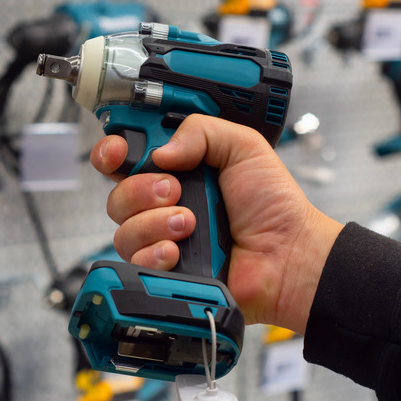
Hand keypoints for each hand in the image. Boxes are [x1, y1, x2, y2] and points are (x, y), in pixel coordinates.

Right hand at [91, 114, 342, 333]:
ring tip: (190, 224)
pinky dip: (155, 254)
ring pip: (124, 229)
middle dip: (141, 189)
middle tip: (176, 190)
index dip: (112, 153)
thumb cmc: (274, 206)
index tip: (119, 151)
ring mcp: (161, 238)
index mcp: (177, 170)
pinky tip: (178, 252)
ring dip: (155, 223)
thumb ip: (201, 131)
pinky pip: (135, 261)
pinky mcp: (164, 269)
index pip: (125, 158)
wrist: (287, 256)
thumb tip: (160, 151)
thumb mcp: (244, 147)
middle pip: (117, 194)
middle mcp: (163, 204)